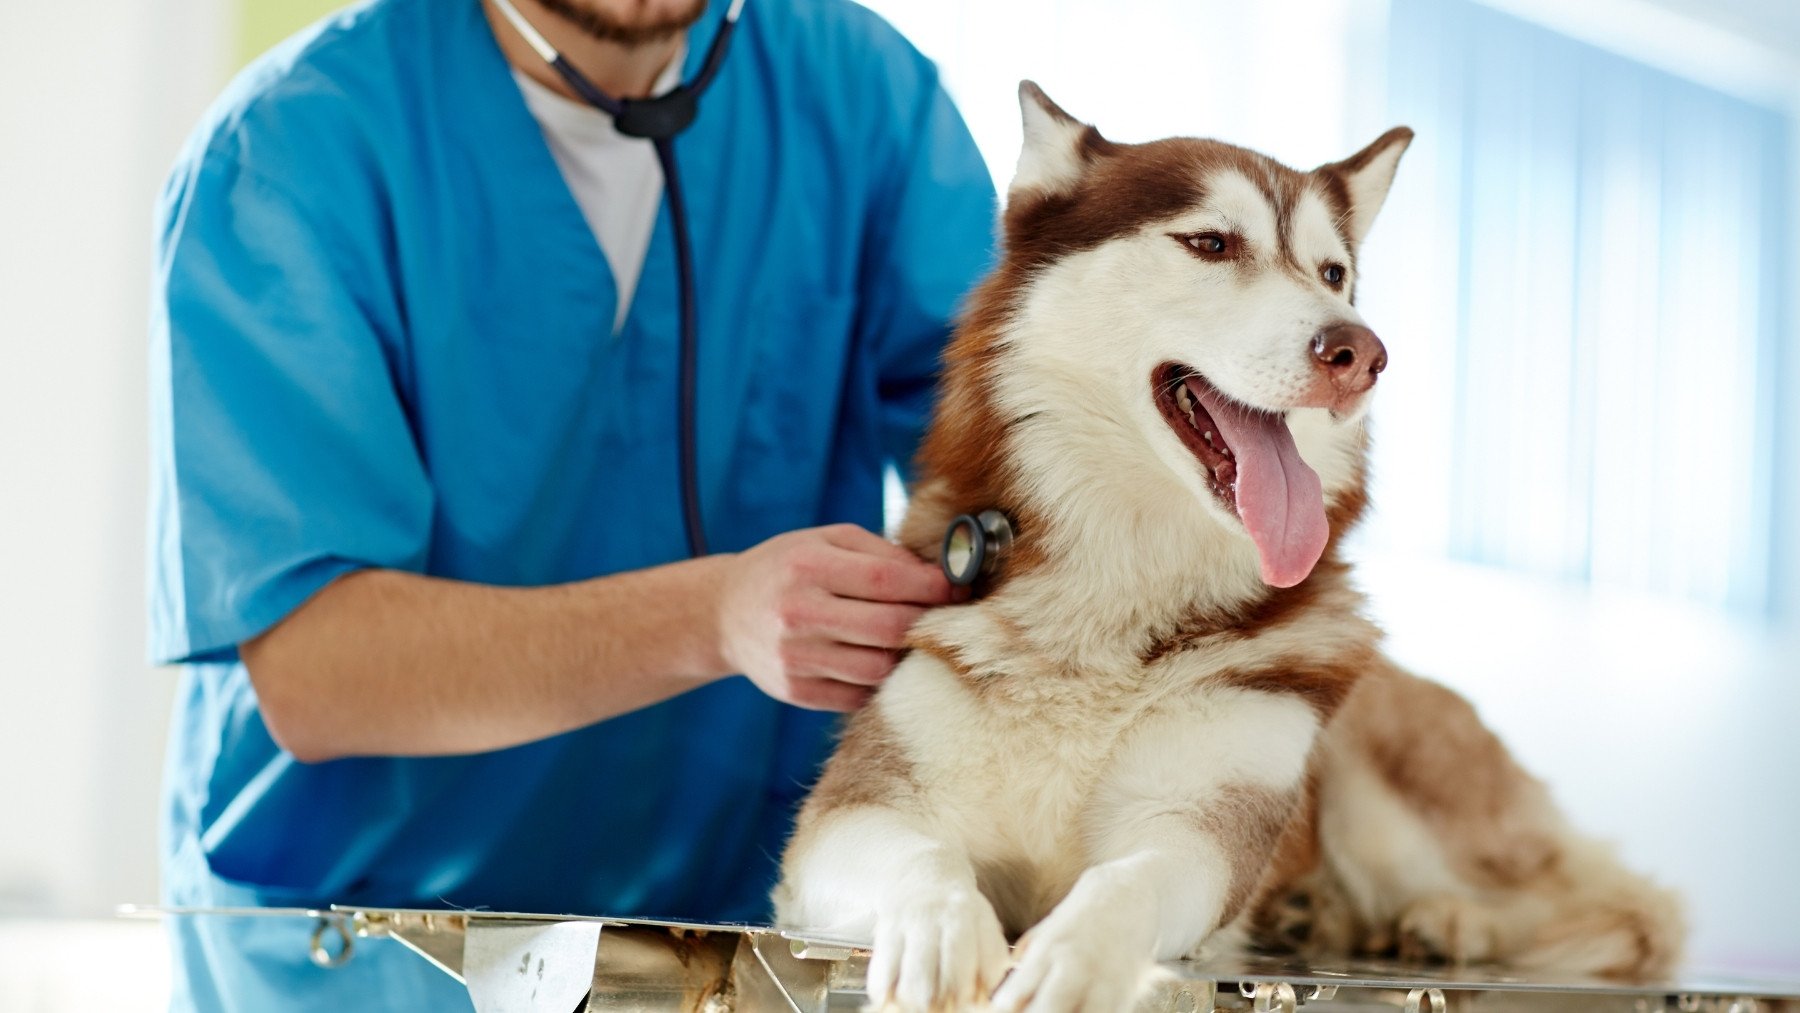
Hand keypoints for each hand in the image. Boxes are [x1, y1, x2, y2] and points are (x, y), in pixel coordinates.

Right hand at [717, 524, 959, 710]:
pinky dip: (878, 681)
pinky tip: (880, 660)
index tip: (956, 588)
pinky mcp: (794, 691)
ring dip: (905, 656)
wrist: (725, 613)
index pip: (885, 580)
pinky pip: (858, 695)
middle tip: (945, 617)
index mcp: (807, 567)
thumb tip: (938, 577)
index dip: (931, 587)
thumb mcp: (825, 542)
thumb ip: (880, 553)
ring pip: (878, 668)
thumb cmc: (788, 569)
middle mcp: (797, 613)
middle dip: (927, 622)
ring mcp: (794, 657)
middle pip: (887, 628)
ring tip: (911, 639)